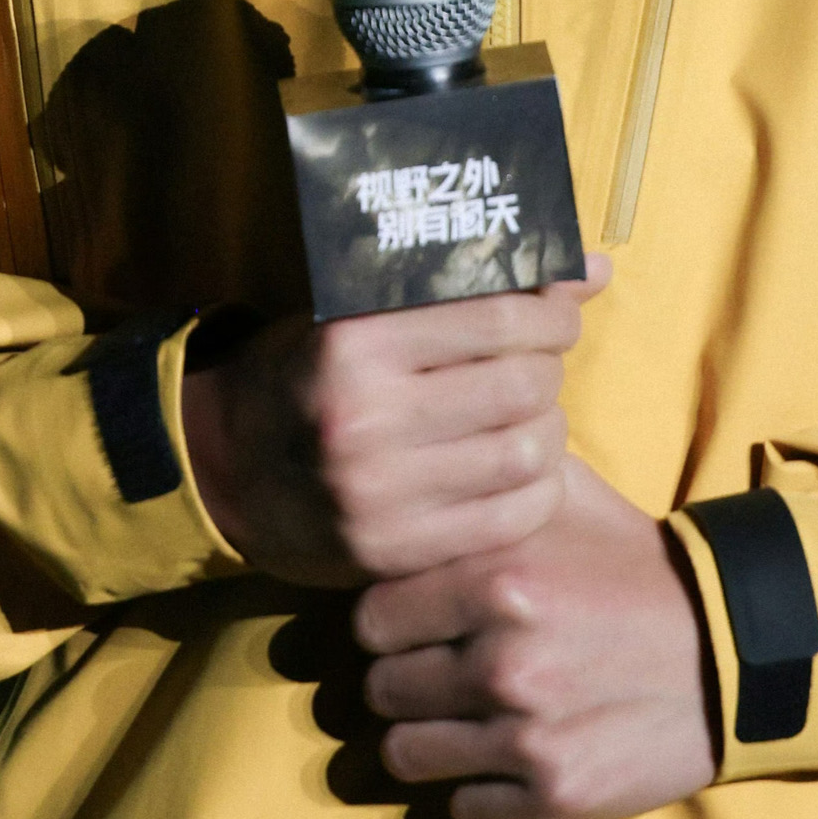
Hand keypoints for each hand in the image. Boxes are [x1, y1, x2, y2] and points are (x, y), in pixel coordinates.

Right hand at [179, 260, 606, 587]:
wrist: (225, 467)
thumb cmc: (307, 374)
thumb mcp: (361, 317)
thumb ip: (465, 294)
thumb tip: (593, 267)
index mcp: (353, 344)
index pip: (497, 318)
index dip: (551, 310)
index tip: (558, 309)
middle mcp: (365, 419)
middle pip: (523, 385)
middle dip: (552, 365)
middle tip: (542, 360)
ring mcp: (380, 494)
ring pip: (527, 452)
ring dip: (549, 426)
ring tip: (530, 413)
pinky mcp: (393, 551)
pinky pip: (511, 518)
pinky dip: (538, 488)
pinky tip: (522, 468)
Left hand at [354, 453, 720, 818]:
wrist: (735, 652)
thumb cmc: (635, 569)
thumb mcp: (566, 497)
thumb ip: (487, 477)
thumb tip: (421, 454)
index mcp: (497, 582)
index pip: (368, 620)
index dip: (388, 622)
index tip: (414, 624)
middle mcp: (504, 662)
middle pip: (380, 691)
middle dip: (403, 682)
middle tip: (438, 674)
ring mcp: (528, 737)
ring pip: (404, 757)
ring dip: (428, 740)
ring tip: (462, 720)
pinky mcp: (556, 795)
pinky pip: (461, 810)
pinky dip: (475, 790)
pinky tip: (504, 761)